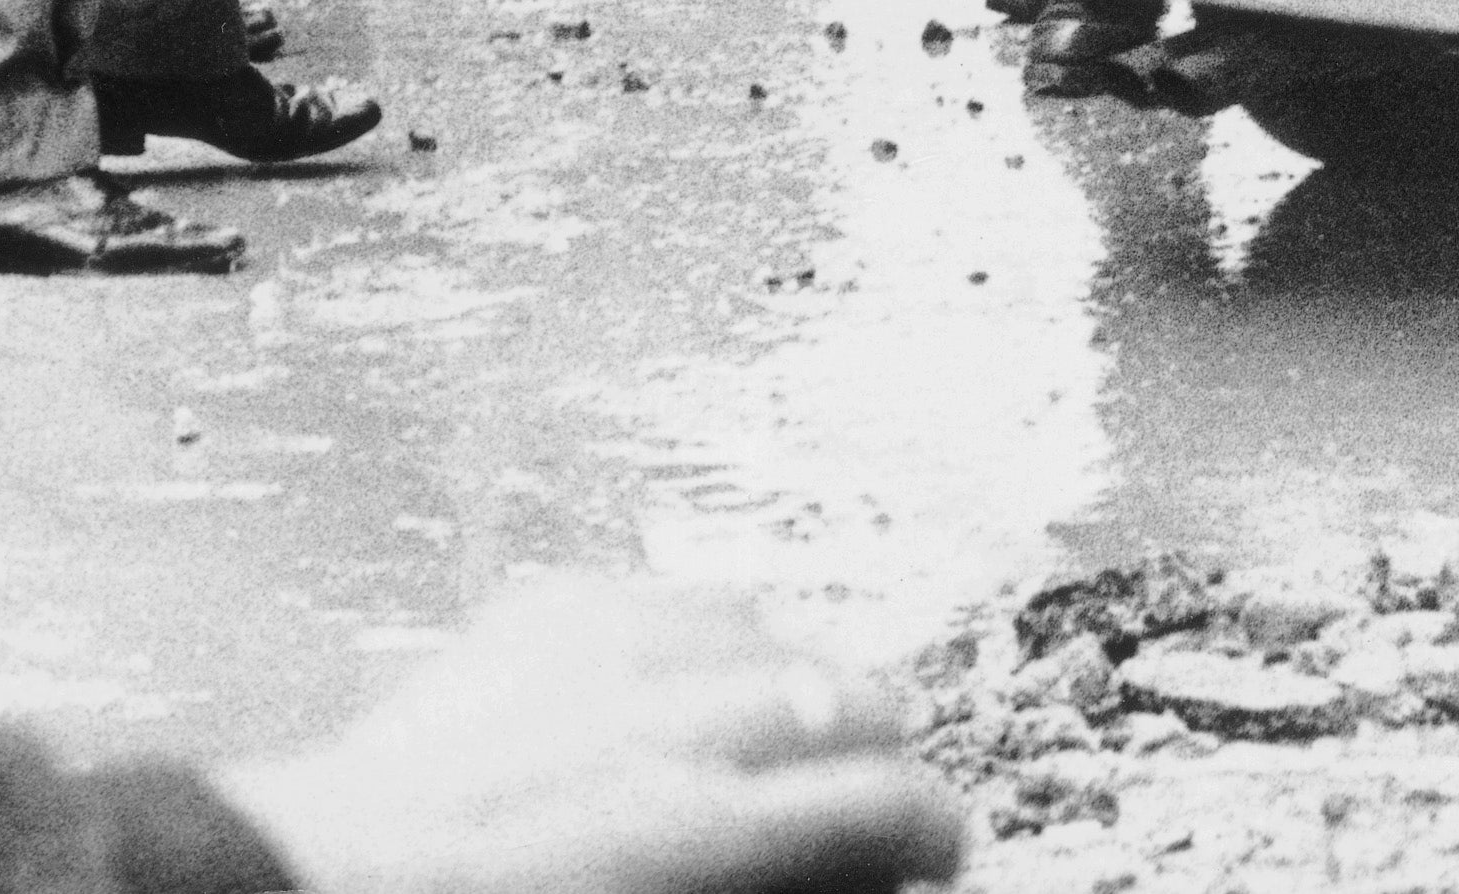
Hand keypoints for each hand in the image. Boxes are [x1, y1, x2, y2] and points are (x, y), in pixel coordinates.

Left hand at [215, 576, 961, 893]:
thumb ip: (755, 893)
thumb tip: (837, 880)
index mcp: (690, 828)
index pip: (878, 798)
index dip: (934, 828)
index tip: (942, 852)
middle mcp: (657, 725)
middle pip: (842, 694)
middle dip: (879, 747)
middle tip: (878, 802)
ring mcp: (588, 657)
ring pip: (756, 621)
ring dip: (795, 672)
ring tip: (801, 721)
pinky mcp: (515, 625)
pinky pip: (643, 594)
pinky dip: (687, 626)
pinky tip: (692, 655)